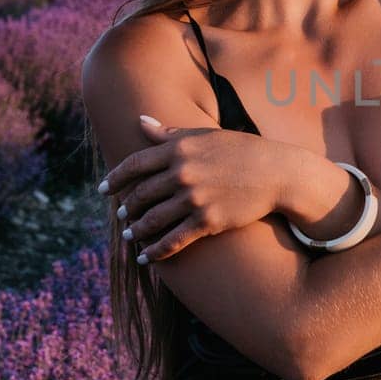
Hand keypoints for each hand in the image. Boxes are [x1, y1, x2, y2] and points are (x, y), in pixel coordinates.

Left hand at [98, 114, 288, 263]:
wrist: (277, 173)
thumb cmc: (241, 150)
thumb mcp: (205, 135)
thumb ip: (169, 133)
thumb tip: (140, 121)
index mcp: (178, 149)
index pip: (134, 165)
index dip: (114, 179)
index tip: (103, 190)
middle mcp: (182, 173)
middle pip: (140, 195)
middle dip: (127, 208)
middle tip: (121, 215)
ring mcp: (194, 198)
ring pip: (152, 220)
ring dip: (136, 231)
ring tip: (130, 236)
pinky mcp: (207, 221)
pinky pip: (173, 240)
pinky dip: (155, 252)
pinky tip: (146, 258)